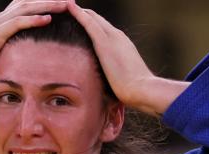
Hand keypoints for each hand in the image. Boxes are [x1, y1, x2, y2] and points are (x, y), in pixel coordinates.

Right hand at [0, 1, 68, 92]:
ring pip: (25, 8)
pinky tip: (47, 18)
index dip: (45, 3)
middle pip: (29, 2)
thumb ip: (16, 52)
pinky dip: (33, 19)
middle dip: (51, 0)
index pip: (27, 6)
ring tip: (66, 4)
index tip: (65, 5)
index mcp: (3, 23)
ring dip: (47, 5)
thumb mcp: (3, 56)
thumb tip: (35, 61)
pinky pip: (16, 23)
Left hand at [67, 0, 188, 114]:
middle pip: (98, 20)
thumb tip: (112, 86)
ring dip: (79, 11)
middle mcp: (118, 37)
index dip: (92, 22)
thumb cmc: (134, 90)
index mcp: (122, 44)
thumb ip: (116, 76)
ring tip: (66, 3)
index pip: (104, 29)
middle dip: (84, 13)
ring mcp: (112, 38)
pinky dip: (78, 14)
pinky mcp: (104, 43)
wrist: (141, 88)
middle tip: (70, 6)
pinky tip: (69, 7)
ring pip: (92, 18)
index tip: (81, 19)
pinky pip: (89, 23)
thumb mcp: (124, 79)